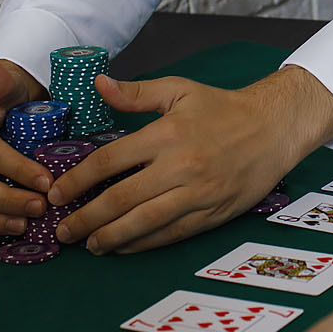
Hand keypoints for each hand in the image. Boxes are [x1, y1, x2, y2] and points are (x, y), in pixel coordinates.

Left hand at [50, 64, 332, 254]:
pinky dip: (144, 244)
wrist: (275, 128)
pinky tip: (124, 247)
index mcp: (167, 134)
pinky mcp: (213, 213)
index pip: (110, 161)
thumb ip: (137, 93)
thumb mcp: (180, 89)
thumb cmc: (224, 108)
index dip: (78, 180)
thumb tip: (99, 84)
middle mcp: (181, 167)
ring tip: (89, 244)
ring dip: (112, 237)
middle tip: (63, 230)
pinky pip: (172, 234)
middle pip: (122, 199)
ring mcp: (198, 194)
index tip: (57, 193)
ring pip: (145, 223)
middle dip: (87, 218)